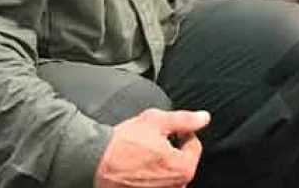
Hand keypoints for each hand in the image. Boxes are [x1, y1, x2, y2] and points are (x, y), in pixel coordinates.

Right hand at [94, 108, 208, 187]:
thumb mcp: (156, 121)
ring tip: (144, 153)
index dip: (182, 133)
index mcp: (183, 167)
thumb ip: (184, 120)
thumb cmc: (124, 142)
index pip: (194, 146)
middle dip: (173, 150)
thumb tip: (204, 118)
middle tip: (154, 140)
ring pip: (170, 173)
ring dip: (163, 162)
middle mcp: (175, 186)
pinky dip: (152, 174)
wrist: (94, 161)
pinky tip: (138, 165)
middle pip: (183, 162)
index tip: (169, 130)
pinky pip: (157, 183)